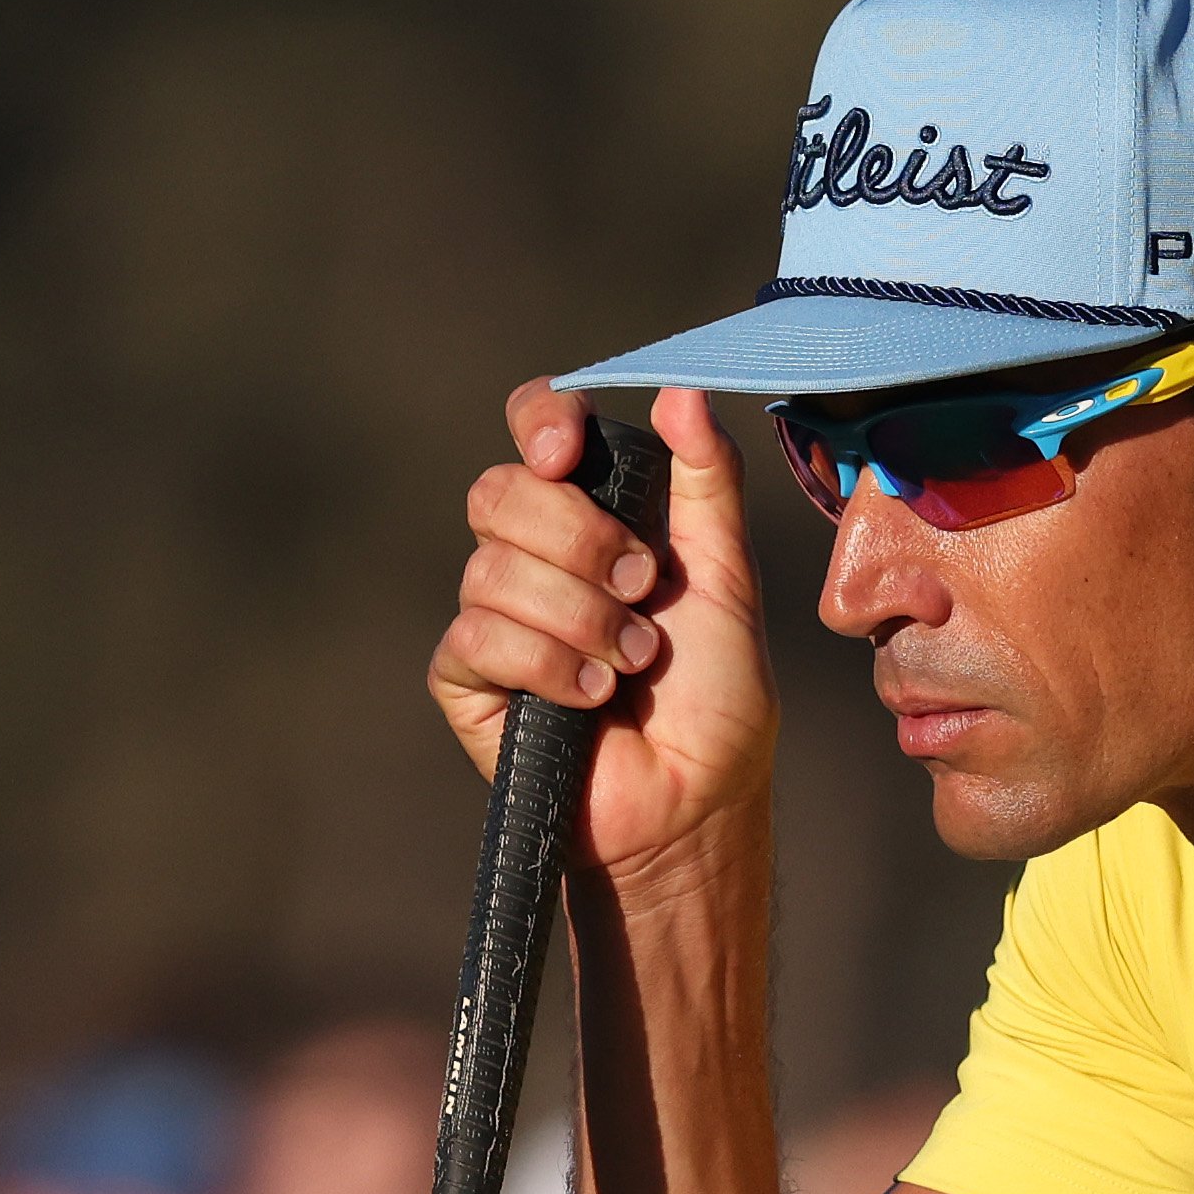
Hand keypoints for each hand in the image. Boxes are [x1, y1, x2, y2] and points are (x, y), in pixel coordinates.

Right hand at [432, 380, 776, 887]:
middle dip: (577, 537)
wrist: (695, 800)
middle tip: (638, 586)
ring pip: (491, 570)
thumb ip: (707, 484)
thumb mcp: (726, 577)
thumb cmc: (716, 699)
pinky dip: (544, 663)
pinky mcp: (467, 682)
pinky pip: (476, 638)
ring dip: (579, 617)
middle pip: (499, 493)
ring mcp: (494, 618)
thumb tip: (680, 393)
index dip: (538, 422)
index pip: (536, 433)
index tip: (566, 449)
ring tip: (630, 663)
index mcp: (592, 516)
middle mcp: (534, 557)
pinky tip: (588, 696)